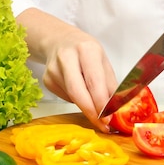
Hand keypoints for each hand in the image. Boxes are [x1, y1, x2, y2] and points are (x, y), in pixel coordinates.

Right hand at [16, 8, 117, 132]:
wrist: (59, 40)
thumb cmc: (85, 52)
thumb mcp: (103, 61)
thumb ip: (110, 84)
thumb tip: (117, 109)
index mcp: (86, 49)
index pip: (94, 81)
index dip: (101, 103)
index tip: (109, 118)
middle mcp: (67, 57)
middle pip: (77, 92)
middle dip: (91, 112)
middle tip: (103, 125)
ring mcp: (53, 69)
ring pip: (72, 97)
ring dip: (86, 105)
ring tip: (93, 100)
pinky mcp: (46, 80)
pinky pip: (65, 97)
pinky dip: (75, 99)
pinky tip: (78, 88)